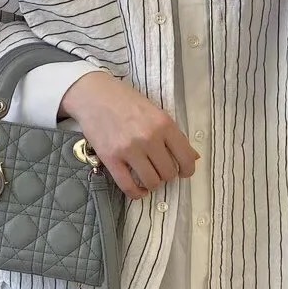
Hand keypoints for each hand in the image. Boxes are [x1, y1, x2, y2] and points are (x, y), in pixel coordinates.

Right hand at [60, 71, 199, 199]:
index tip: (183, 172)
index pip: (186, 157)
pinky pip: (128, 186)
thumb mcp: (156, 112)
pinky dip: (136, 193)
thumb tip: (194, 157)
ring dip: (152, 184)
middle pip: (168, 172)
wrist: (94, 95)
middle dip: (167, 175)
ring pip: (151, 182)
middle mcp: (149, 138)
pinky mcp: (110, 159)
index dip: (187, 170)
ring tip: (148, 178)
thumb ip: (174, 135)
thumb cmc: (126, 101)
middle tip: (160, 170)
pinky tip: (139, 191)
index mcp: (164, 124)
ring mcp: (129, 150)